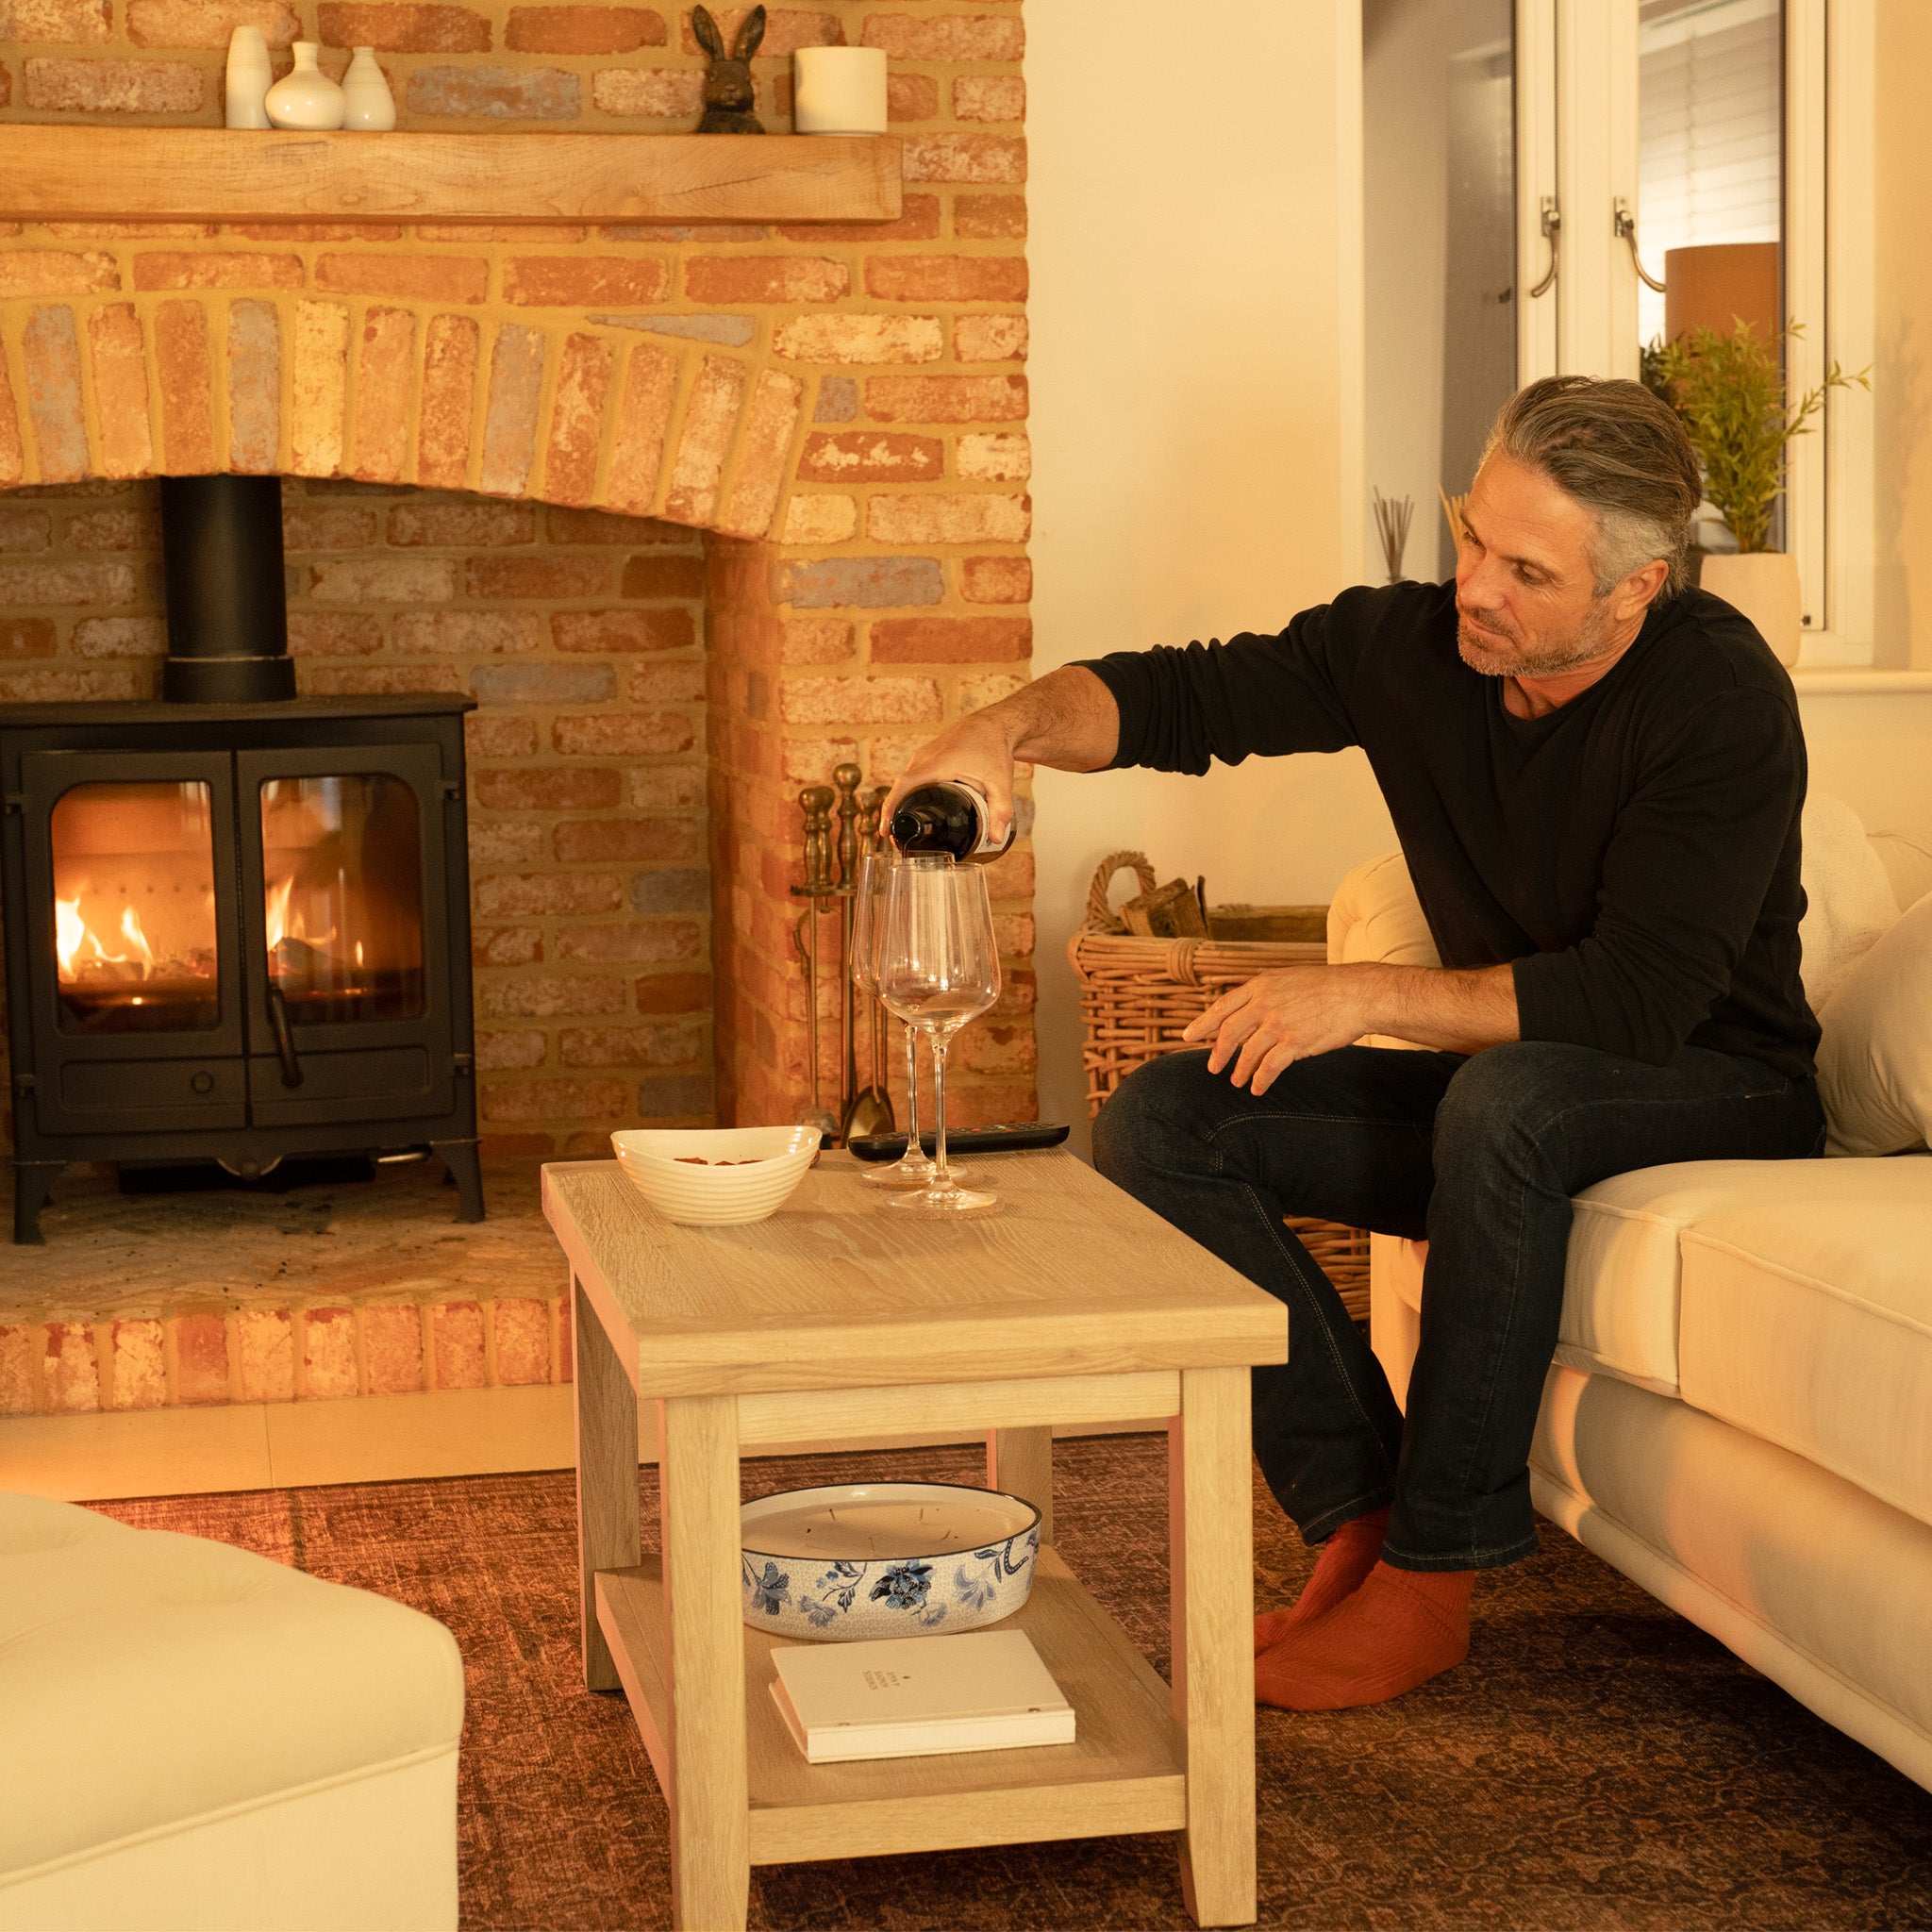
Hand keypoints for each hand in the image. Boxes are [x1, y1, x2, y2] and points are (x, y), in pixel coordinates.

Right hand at [883, 710, 1019, 842]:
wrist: (994, 725)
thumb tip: (996, 838)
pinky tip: (913, 809)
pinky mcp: (926, 757)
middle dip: (895, 813)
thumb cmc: (995, 748)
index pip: (905, 784)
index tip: (887, 828)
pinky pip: (911, 776)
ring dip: (901, 803)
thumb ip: (1001, 809)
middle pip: (901, 787)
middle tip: (898, 840)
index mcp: (938, 763)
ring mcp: (924, 756)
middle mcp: (925, 758)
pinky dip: (909, 793)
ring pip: (905, 782)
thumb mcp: (1000, 782)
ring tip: (905, 830)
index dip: (892, 806)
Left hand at [1181, 967, 1370, 1094]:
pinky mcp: (1294, 1042)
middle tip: (1212, 1068)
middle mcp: (1265, 1003)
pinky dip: (1260, 1080)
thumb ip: (1267, 993)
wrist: (1358, 993)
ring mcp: (1278, 1023)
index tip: (1188, 1036)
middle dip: (1218, 1053)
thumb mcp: (1289, 979)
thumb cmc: (1328, 987)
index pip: (1223, 1007)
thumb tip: (1248, 1010)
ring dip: (1240, 1070)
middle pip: (1229, 1032)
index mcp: (1261, 985)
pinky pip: (1269, 1067)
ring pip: (1247, 1053)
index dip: (1203, 1023)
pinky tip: (1257, 1088)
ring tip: (1237, 1081)